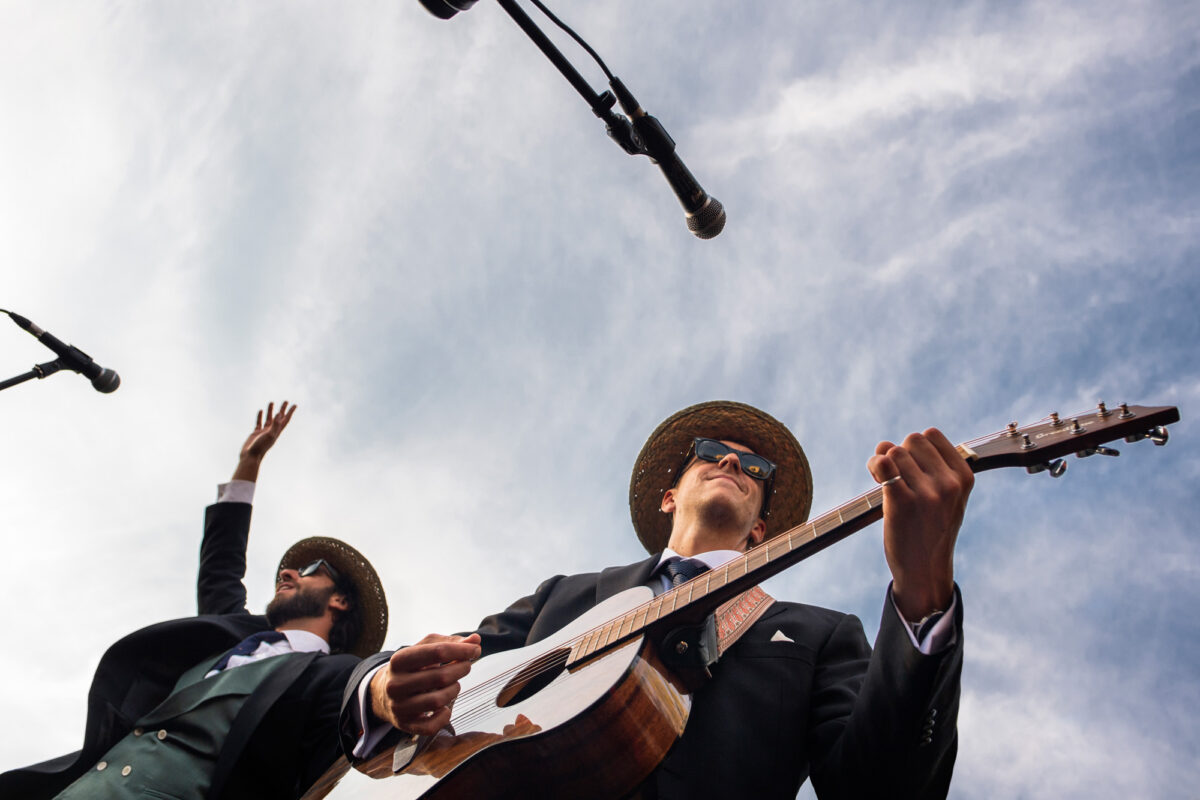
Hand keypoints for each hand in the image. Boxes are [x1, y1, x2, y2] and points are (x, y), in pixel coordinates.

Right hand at [231, 402, 296, 481]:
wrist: (251, 456)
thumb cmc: (261, 447)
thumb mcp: (270, 435)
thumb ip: (275, 425)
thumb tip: (280, 414)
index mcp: (277, 431)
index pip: (285, 419)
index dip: (290, 412)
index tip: (295, 405)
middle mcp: (272, 431)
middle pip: (279, 417)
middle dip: (283, 409)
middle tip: (286, 401)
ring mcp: (264, 432)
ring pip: (269, 418)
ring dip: (271, 411)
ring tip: (272, 402)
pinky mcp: (256, 433)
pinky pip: (259, 422)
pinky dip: (260, 416)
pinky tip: (260, 411)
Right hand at [369, 633, 481, 735]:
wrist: (384, 693)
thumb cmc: (412, 667)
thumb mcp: (425, 649)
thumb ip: (451, 642)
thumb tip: (475, 641)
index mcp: (399, 660)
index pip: (437, 652)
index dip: (461, 650)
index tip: (474, 650)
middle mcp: (395, 684)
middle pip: (441, 677)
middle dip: (461, 669)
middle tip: (466, 666)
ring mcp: (399, 706)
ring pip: (438, 701)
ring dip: (454, 690)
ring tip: (454, 684)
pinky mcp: (405, 724)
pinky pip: (431, 726)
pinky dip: (444, 717)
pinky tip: (445, 707)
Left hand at [867, 428, 973, 619]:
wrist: (924, 570)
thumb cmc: (930, 530)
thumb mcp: (946, 498)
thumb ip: (925, 467)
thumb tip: (884, 445)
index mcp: (964, 478)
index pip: (932, 435)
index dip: (914, 446)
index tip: (911, 465)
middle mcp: (949, 484)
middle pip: (911, 440)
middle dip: (899, 453)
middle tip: (895, 476)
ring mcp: (927, 493)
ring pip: (894, 452)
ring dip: (882, 462)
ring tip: (885, 481)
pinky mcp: (903, 503)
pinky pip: (883, 465)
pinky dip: (875, 466)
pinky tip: (875, 479)